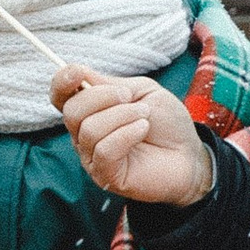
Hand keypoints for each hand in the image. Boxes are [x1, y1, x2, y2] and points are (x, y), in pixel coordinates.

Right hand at [55, 67, 213, 210]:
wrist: (189, 154)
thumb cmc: (166, 123)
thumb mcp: (140, 91)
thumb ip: (108, 84)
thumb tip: (78, 73)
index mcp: (90, 110)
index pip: (60, 96)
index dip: (61, 82)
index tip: (78, 72)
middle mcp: (84, 134)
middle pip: (72, 111)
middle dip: (103, 97)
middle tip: (130, 98)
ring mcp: (92, 157)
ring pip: (90, 130)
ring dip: (123, 116)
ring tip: (144, 117)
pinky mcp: (105, 176)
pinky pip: (104, 150)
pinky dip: (127, 134)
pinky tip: (142, 131)